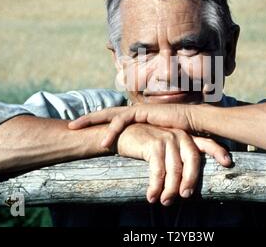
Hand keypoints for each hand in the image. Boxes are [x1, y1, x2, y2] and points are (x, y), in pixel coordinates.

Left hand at [68, 104, 200, 147]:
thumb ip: (146, 144)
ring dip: (93, 122)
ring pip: (110, 114)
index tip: (82, 129)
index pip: (113, 119)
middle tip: (70, 126)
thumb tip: (138, 155)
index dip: (97, 124)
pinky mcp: (144, 112)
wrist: (195, 124)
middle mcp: (135, 112)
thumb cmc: (178, 134)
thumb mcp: (157, 140)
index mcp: (137, 119)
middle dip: (88, 119)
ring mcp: (139, 110)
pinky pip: (123, 119)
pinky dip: (112, 130)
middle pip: (106, 113)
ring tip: (76, 129)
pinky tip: (104, 142)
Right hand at [115, 123, 231, 205]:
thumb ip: (178, 158)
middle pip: (192, 161)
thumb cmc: (144, 143)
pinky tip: (151, 196)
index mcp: (185, 136)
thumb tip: (187, 184)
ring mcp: (166, 138)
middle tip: (185, 196)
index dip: (218, 151)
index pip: (206, 144)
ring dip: (169, 189)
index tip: (228, 162)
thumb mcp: (164, 148)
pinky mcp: (153, 144)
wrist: (122, 134)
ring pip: (174, 170)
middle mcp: (179, 135)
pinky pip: (158, 171)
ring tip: (164, 201)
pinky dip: (155, 186)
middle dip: (190, 181)